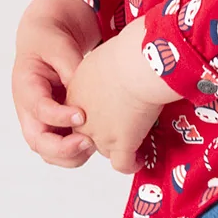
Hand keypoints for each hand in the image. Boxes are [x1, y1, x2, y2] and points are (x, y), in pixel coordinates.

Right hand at [12, 0, 103, 167]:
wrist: (46, 40)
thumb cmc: (50, 41)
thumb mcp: (60, 47)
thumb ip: (71, 70)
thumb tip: (86, 95)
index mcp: (26, 87)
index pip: (38, 109)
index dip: (58, 116)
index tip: (81, 115)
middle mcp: (29, 110)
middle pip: (38, 141)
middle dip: (62, 149)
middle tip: (89, 142)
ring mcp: (41, 121)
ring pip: (50, 151)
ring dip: (72, 155)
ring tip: (96, 145)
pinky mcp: (54, 126)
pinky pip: (63, 147)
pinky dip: (78, 152)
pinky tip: (99, 144)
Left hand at [65, 15, 182, 173]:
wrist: (135, 65)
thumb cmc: (127, 53)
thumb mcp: (104, 57)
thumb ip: (104, 65)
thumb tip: (121, 56)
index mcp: (76, 94)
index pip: (82, 114)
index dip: (98, 115)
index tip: (112, 112)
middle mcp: (82, 118)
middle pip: (89, 136)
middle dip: (106, 134)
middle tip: (124, 129)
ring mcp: (99, 134)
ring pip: (106, 151)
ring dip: (121, 149)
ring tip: (137, 145)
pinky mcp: (120, 144)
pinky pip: (123, 164)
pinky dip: (132, 164)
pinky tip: (141, 159)